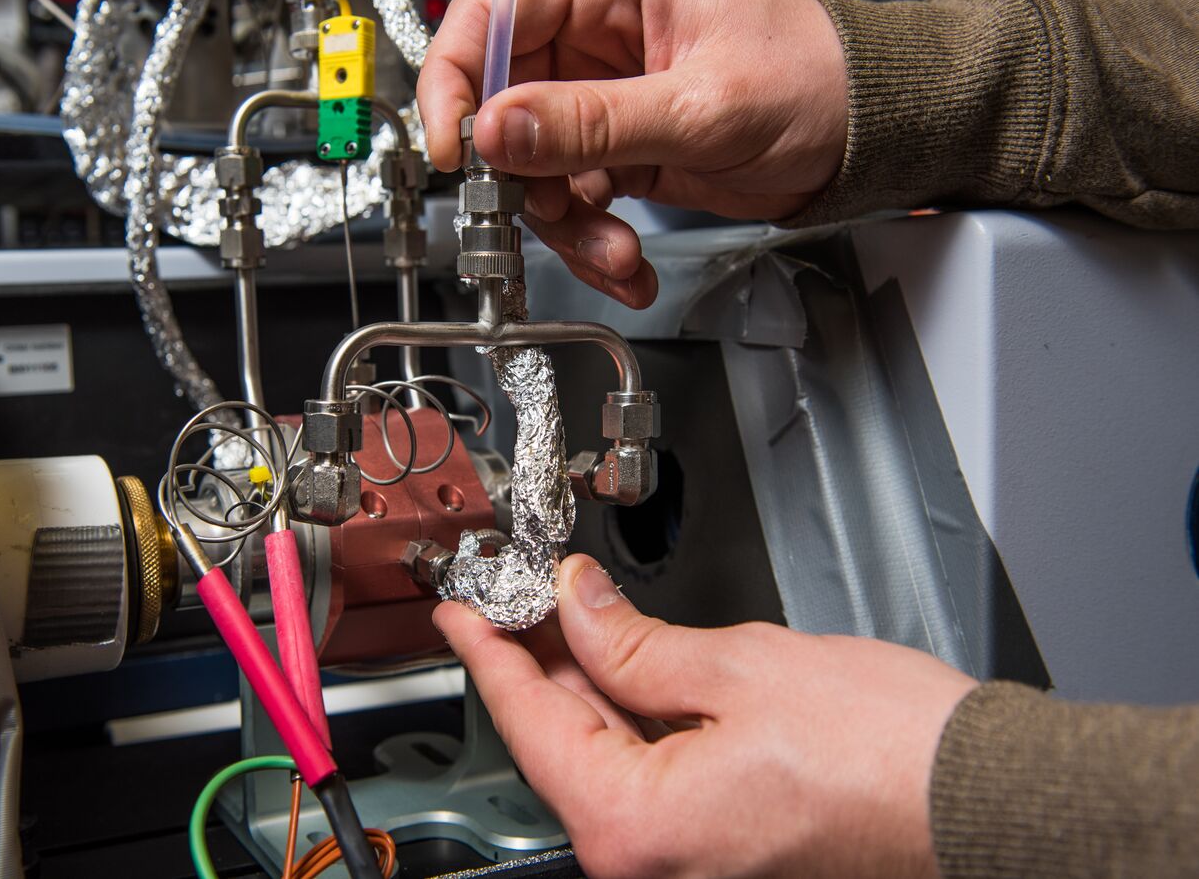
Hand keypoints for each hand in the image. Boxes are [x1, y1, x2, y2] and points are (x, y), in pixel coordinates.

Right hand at [417, 0, 847, 308]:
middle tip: (543, 213)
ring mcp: (603, 96)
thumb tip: (495, 131)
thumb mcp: (700, 106)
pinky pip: (573, 198)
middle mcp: (596, 36)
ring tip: (614, 252)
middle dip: (521, 175)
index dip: (459, 80)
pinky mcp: (618, 148)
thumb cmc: (814, 81)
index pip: (494, 15)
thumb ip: (592, 122)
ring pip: (534, 164)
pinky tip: (625, 265)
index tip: (459, 147)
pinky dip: (591, 242)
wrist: (865, 136)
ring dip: (564, 223)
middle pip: (502, 102)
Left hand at [434, 555, 976, 878]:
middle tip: (519, 595)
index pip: (528, 723)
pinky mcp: (725, 845)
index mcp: (635, 826)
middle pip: (564, 742)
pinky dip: (638, 713)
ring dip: (590, 682)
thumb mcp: (737, 667)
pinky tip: (635, 660)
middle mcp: (653, 861)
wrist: (986, 800)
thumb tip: (576, 605)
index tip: (460, 612)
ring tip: (572, 611)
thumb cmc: (890, 755)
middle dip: (540, 659)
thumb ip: (633, 641)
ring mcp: (690, 859)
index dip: (489, 653)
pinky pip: (655, 773)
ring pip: (609, 756)